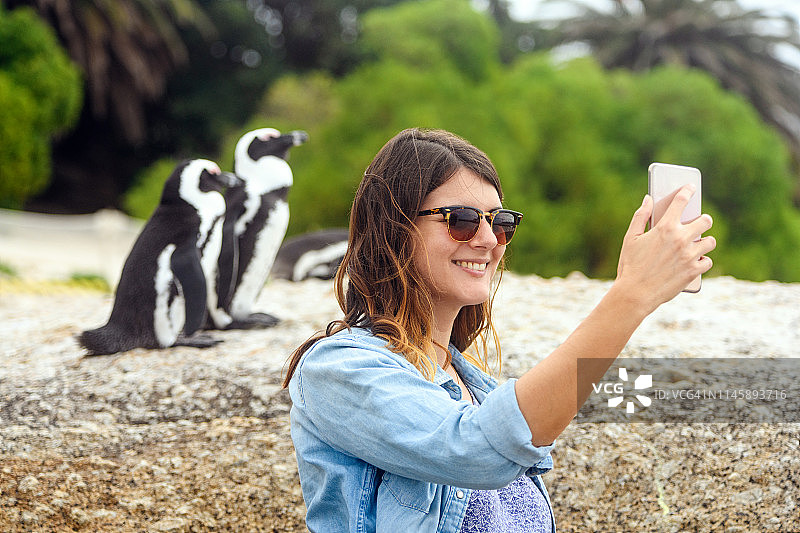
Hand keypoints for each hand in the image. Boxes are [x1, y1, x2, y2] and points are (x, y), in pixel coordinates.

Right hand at [614, 185, 715, 314]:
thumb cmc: (630, 265)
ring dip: (704, 242)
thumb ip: (640, 216)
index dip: (687, 191)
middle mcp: (681, 239)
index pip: (681, 201)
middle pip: (705, 221)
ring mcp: (690, 255)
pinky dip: (702, 261)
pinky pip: (708, 261)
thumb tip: (648, 199)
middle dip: (703, 220)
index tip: (691, 187)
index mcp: (665, 227)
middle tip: (698, 223)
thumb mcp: (630, 238)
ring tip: (697, 245)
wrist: (636, 293)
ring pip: (710, 241)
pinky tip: (695, 262)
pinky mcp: (694, 271)